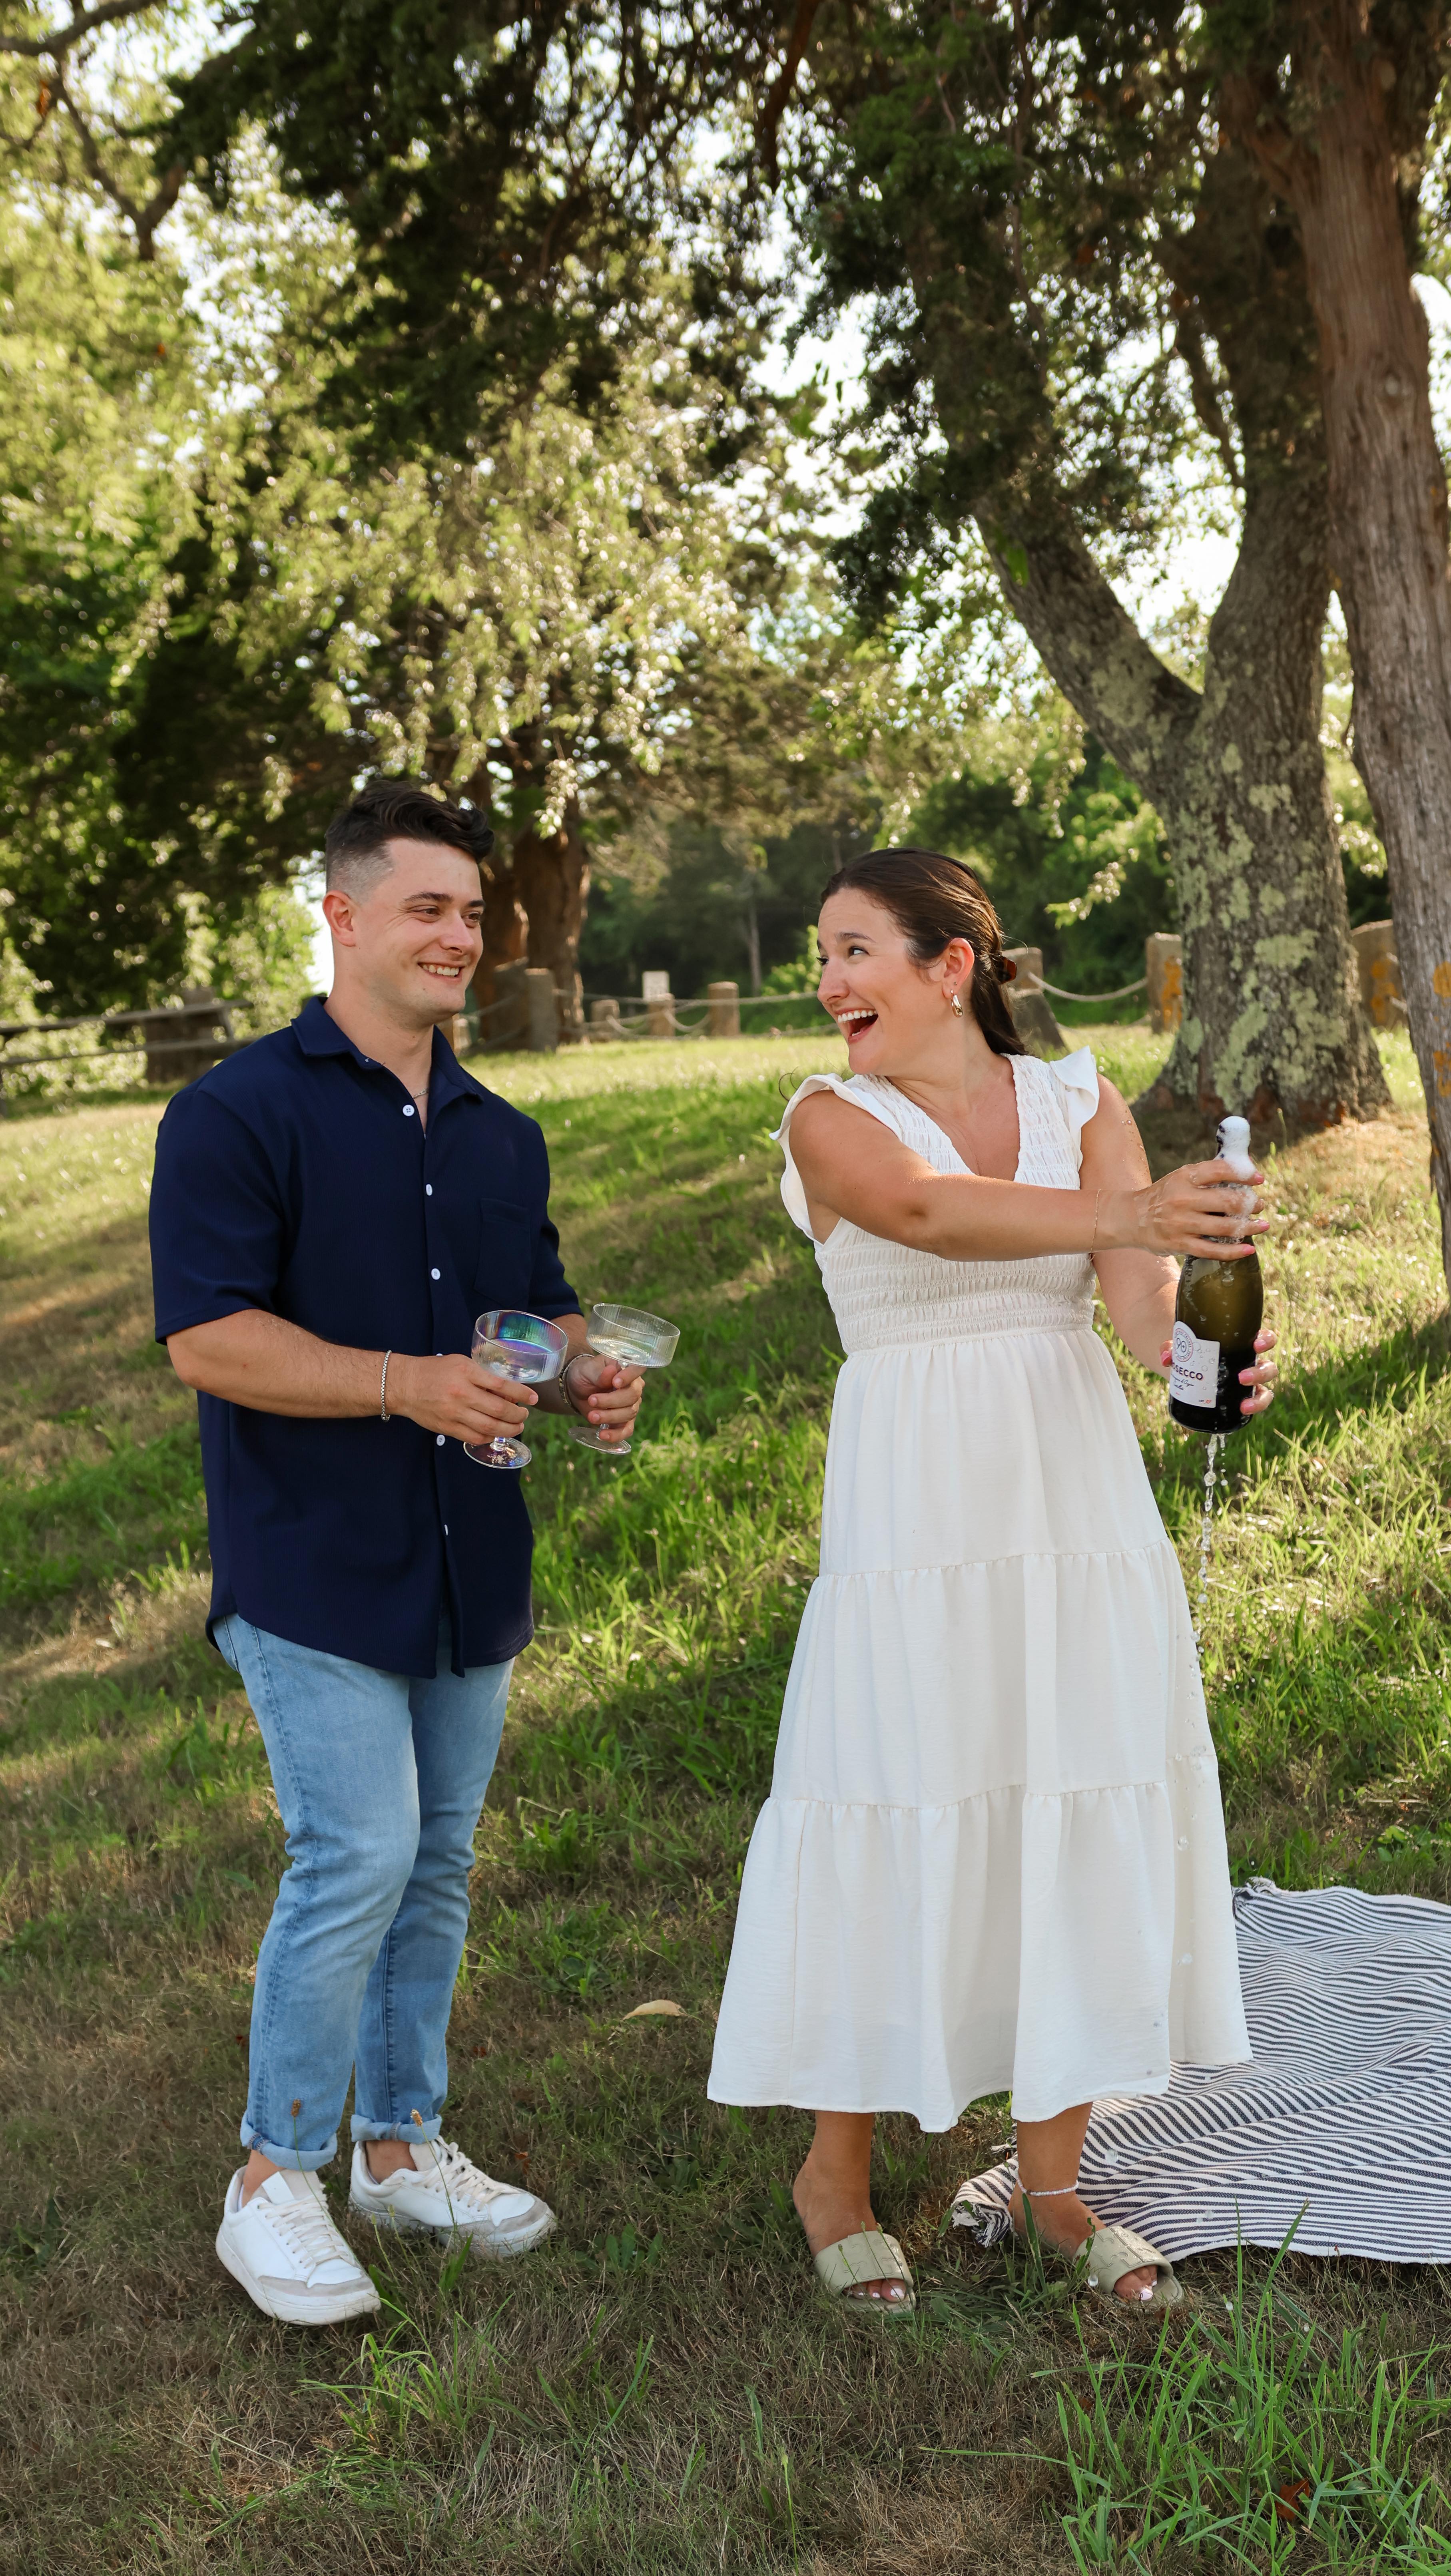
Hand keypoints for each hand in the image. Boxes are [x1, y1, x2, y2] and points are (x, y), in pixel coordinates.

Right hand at [388, 1351, 536, 1443]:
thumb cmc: (434, 1371)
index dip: (522, 1394)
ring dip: (509, 1429)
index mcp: (466, 1373)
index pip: (501, 1386)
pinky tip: (496, 1433)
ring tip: (517, 1426)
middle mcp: (461, 1393)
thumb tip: (508, 1391)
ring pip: (490, 1427)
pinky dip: (490, 1437)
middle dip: (518, 1415)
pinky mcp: (447, 1428)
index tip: (533, 1398)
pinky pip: (475, 1437)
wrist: (404, 1385)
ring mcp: (454, 1413)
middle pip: (499, 1410)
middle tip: (524, 1415)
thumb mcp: (461, 1363)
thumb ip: (483, 1375)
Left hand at [562, 1349, 645, 1444]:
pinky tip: (602, 1435)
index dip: (628, 1377)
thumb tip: (611, 1371)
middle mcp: (634, 1388)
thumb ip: (600, 1373)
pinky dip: (615, 1435)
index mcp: (627, 1370)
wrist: (577, 1389)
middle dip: (611, 1400)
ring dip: (609, 1416)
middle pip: (632, 1396)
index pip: (637, 1370)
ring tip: (591, 1416)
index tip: (615, 1383)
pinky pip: (626, 1431)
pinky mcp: (624, 1422)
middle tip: (591, 1400)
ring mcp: (631, 1406)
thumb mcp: (588, 1369)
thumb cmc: (586, 1374)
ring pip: (628, 1413)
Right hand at [1109, 1157, 1268, 1258]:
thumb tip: (1247, 1165)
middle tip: (1259, 1205)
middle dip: (1250, 1204)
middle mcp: (1183, 1199)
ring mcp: (1182, 1224)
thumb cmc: (1164, 1196)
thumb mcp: (1181, 1178)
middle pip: (1227, 1201)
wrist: (1132, 1218)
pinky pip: (1212, 1250)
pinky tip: (1248, 1249)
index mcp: (1184, 1177)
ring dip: (1249, 1226)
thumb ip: (1210, 1174)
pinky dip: (1233, 1251)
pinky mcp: (1180, 1244)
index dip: (1244, 1174)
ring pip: (1224, 1227)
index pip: (1220, 1170)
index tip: (1259, 1180)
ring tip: (1262, 1225)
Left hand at [1158, 1326, 1277, 1415]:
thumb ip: (1171, 1347)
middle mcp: (1250, 1362)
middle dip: (1260, 1373)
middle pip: (1268, 1366)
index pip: (1263, 1338)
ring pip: (1265, 1388)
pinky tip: (1243, 1411)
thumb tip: (1167, 1358)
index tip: (1257, 1344)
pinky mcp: (1242, 1396)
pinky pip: (1256, 1402)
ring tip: (1244, 1404)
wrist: (1185, 1367)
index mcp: (1242, 1343)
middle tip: (1242, 1377)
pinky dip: (1254, 1407)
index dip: (1266, 1340)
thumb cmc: (1190, 1350)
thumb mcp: (1181, 1345)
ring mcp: (1249, 1381)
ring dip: (1259, 1397)